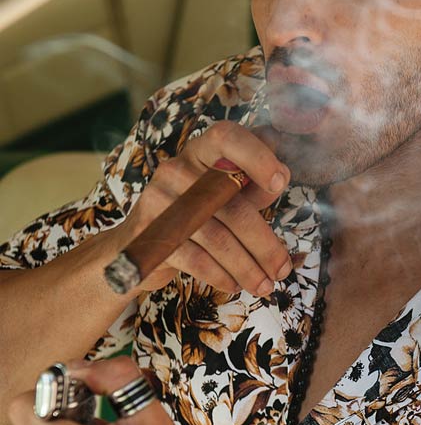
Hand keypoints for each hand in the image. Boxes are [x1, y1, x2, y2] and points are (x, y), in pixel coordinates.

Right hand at [114, 122, 292, 295]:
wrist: (135, 247)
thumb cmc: (193, 216)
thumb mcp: (225, 196)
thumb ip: (252, 188)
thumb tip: (281, 179)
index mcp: (200, 153)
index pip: (227, 138)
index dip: (257, 156)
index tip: (280, 182)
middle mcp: (176, 170)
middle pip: (232, 207)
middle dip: (264, 245)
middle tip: (282, 270)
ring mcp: (159, 201)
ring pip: (218, 239)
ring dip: (247, 268)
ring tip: (264, 285)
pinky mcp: (151, 234)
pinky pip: (196, 259)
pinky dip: (221, 276)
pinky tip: (234, 284)